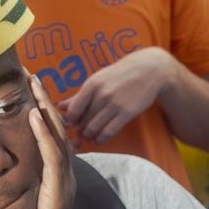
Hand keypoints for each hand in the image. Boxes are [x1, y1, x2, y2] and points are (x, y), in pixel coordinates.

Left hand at [8, 76, 74, 208]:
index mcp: (44, 181)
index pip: (42, 136)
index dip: (35, 107)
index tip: (23, 81)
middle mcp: (56, 181)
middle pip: (54, 129)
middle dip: (44, 99)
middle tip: (33, 70)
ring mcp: (61, 189)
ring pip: (58, 139)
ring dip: (47, 109)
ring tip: (38, 83)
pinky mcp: (57, 201)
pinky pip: (53, 162)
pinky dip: (46, 138)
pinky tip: (36, 117)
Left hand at [57, 47, 174, 143]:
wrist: (148, 70)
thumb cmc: (119, 74)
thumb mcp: (98, 79)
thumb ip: (79, 95)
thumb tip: (60, 106)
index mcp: (92, 84)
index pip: (74, 109)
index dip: (71, 120)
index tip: (72, 123)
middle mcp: (102, 94)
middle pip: (84, 120)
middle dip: (80, 130)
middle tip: (79, 133)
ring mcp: (115, 104)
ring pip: (95, 127)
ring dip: (89, 135)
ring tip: (89, 136)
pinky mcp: (127, 113)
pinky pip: (109, 131)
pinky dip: (101, 139)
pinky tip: (99, 139)